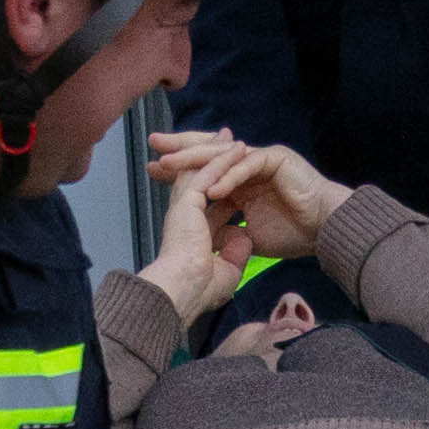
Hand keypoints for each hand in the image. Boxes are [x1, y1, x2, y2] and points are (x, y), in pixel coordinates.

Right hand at [127, 147, 251, 323]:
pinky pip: (205, 174)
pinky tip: (236, 149)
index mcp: (192, 232)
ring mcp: (183, 207)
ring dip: (218, 153)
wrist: (185, 290)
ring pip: (200, 170)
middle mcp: (185, 216)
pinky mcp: (187, 203)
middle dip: (213, 158)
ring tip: (234, 138)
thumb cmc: (200, 289)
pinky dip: (221, 160)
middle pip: (198, 178)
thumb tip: (245, 238)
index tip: (234, 176)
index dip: (220, 185)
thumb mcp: (226, 271)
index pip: (206, 202)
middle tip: (227, 140)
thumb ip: (234, 253)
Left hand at [153, 128, 347, 257]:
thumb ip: (227, 228)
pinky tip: (212, 188)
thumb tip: (207, 237)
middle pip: (209, 151)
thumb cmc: (293, 235)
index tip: (153, 169)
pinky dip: (229, 177)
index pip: (204, 168)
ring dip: (197, 158)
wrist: (324, 231)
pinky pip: (247, 166)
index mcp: (240, 180)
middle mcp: (248, 165)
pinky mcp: (277, 158)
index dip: (180, 168)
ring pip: (224, 154)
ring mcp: (262, 158)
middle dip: (180, 148)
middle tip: (154, 143)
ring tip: (172, 163)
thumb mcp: (247, 235)